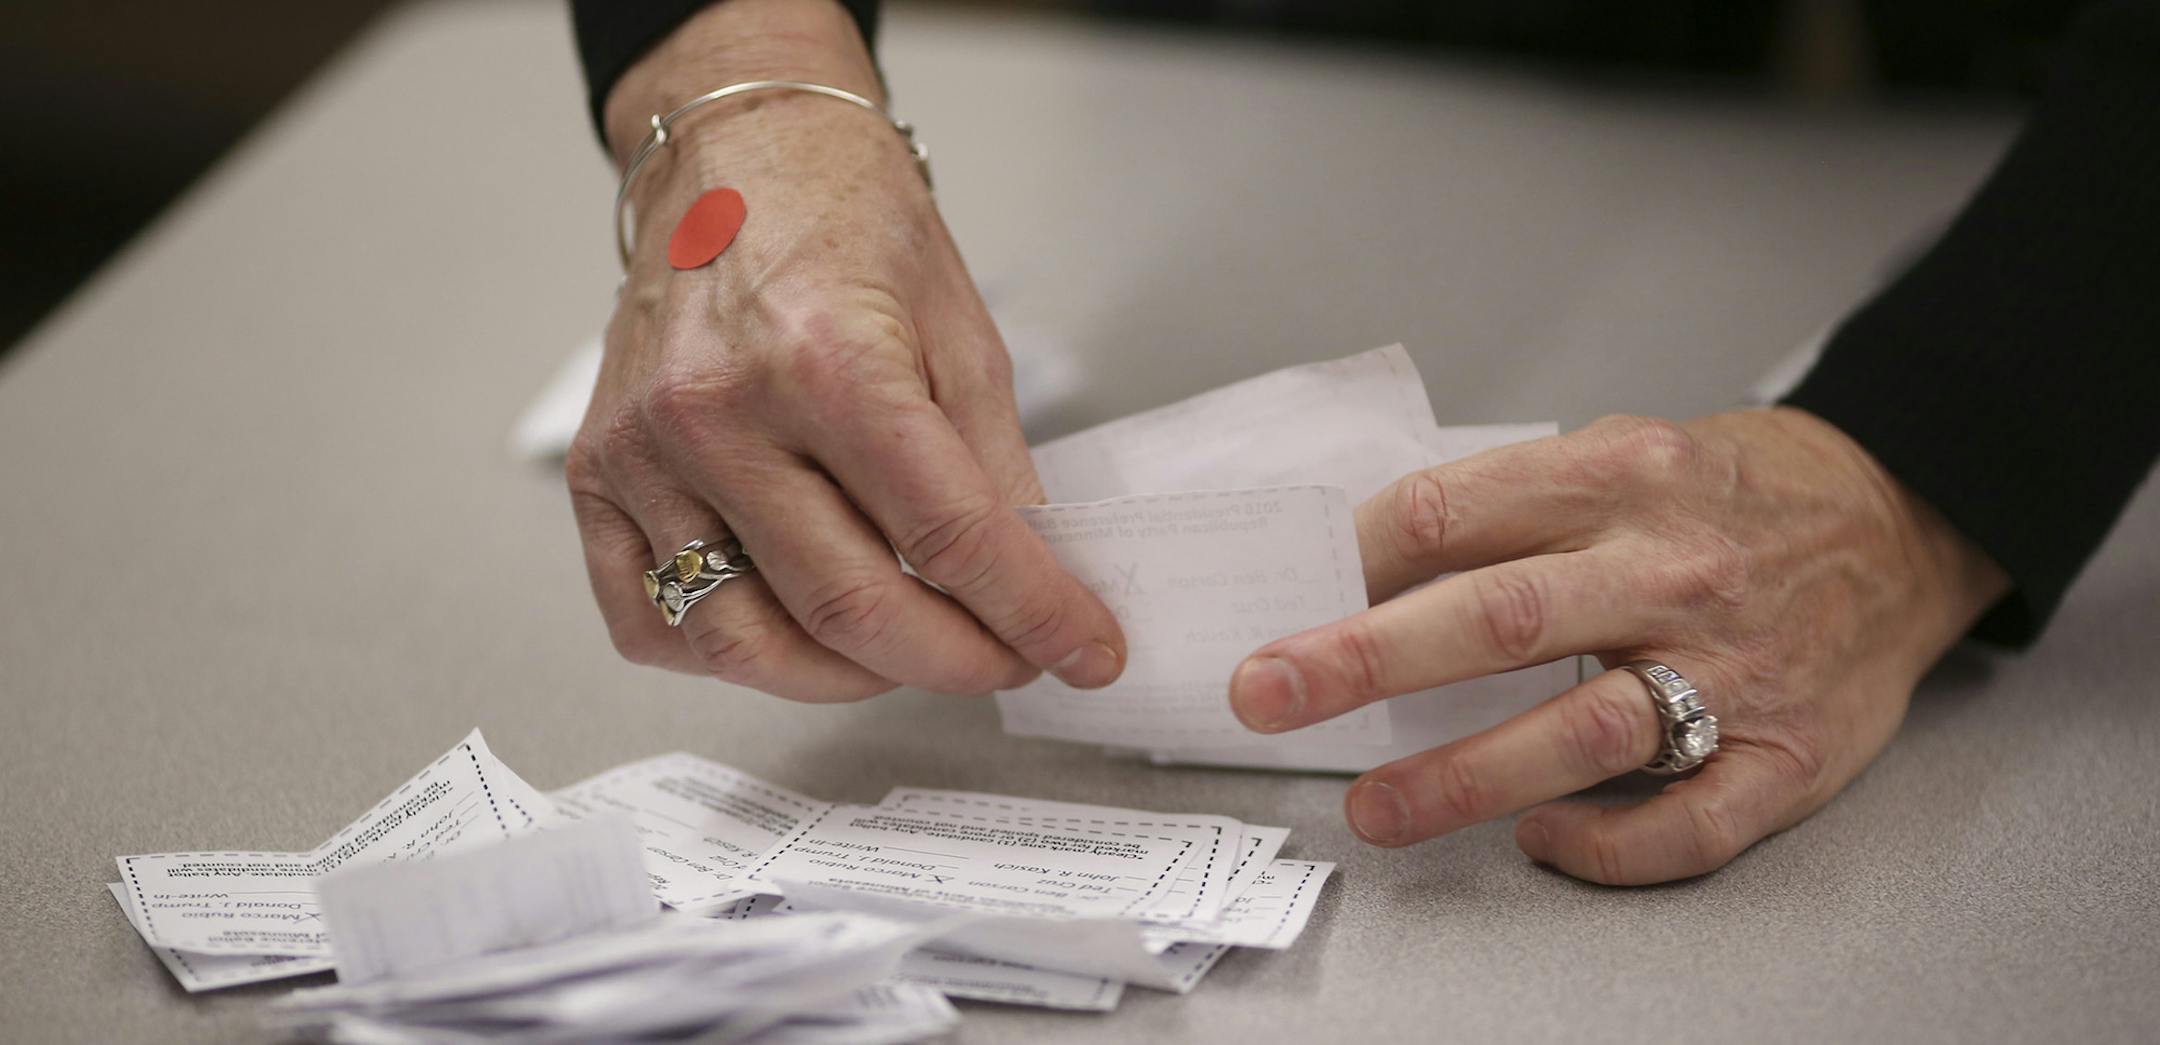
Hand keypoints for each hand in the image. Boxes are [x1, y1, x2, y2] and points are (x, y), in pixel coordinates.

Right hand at [566, 0, 1124, 700]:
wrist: (733, 154)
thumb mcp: (960, 328)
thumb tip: (1032, 579)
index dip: (1031, 612)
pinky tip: (793, 633)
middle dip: (953, 659)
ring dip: (846, 678)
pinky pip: (647, 622)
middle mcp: (719, 414)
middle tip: (1007, 658)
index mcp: (826, 362)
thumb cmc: (846, 223)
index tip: (1082, 651)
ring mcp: (644, 452)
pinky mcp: (596, 475)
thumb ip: (993, 464)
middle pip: (848, 607)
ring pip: (743, 640)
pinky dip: (728, 656)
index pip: (948, 536)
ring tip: (908, 654)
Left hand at [1228, 409, 2007, 883]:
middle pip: (1500, 616)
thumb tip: (1362, 568)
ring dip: (1464, 776)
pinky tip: (1538, 842)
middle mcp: (1672, 569)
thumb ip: (1507, 503)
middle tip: (1269, 694)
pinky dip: (1604, 844)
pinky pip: (1688, 821)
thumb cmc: (1731, 493)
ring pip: (1584, 731)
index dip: (1354, 556)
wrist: (1902, 520)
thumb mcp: (1622, 452)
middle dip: (1367, 659)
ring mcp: (1734, 668)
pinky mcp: (1786, 754)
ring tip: (1371, 808)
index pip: (1455, 511)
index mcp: (1621, 476)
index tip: (1284, 598)